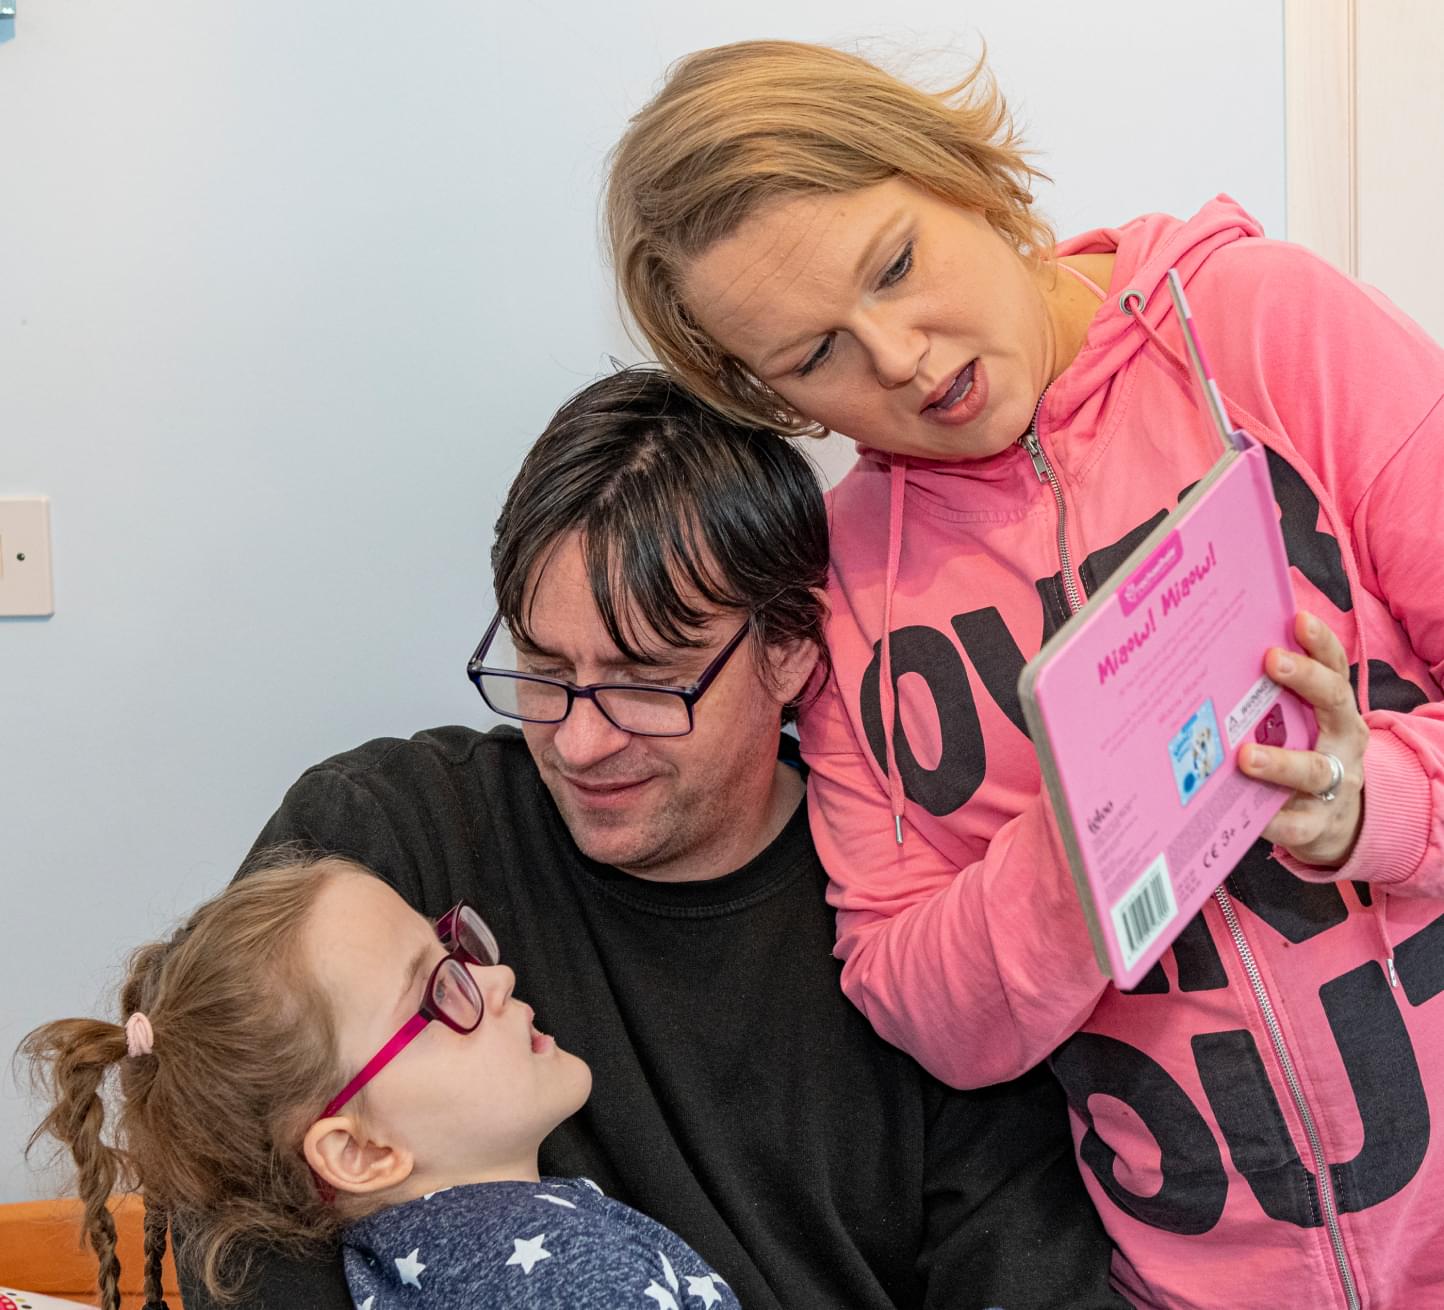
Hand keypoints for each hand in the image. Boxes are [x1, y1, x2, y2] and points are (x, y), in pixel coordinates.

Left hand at [1238, 611, 1367, 867]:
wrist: (1333, 824)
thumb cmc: (1300, 756)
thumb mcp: (1296, 724)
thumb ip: (1268, 698)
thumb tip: (1213, 655)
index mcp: (1335, 710)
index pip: (1333, 667)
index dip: (1319, 642)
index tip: (1297, 619)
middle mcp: (1341, 741)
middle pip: (1332, 702)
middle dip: (1304, 678)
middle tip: (1271, 660)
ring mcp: (1333, 785)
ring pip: (1312, 769)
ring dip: (1280, 761)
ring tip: (1245, 756)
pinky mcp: (1314, 825)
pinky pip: (1293, 823)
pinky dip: (1270, 819)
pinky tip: (1246, 815)